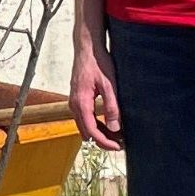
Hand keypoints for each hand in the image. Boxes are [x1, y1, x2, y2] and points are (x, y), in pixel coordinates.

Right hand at [70, 33, 121, 151]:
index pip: (91, 130)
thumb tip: (115, 128)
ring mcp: (74, 101)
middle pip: (86, 131)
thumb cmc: (98, 63)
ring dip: (98, 133)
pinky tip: (107, 124)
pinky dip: (95, 124)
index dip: (104, 142)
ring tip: (117, 135)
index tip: (118, 147)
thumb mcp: (109, 85)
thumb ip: (112, 107)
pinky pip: (83, 118)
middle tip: (120, 143)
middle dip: (102, 140)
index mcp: (81, 102)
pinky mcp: (77, 98)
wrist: (87, 49)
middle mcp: (74, 104)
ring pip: (84, 126)